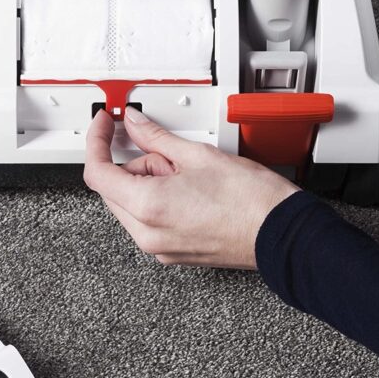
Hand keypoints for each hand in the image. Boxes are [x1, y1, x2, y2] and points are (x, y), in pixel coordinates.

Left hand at [83, 107, 299, 268]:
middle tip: (170, 155)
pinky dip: (160, 201)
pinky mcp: (172, 254)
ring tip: (190, 177)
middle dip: (135, 165)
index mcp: (148, 207)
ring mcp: (159, 248)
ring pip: (132, 205)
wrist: (281, 234)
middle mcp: (147, 234)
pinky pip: (149, 221)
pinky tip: (191, 193)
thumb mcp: (198, 155)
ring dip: (150, 183)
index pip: (98, 173)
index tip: (103, 125)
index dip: (97, 142)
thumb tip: (134, 123)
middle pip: (114, 189)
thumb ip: (155, 137)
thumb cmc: (251, 201)